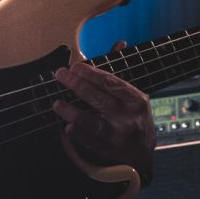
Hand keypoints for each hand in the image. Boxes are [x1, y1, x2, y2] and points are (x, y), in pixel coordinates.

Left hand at [53, 56, 154, 179]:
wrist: (142, 155)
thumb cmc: (134, 120)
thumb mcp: (134, 97)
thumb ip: (120, 72)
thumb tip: (120, 43)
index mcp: (136, 100)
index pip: (110, 82)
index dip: (90, 73)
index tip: (74, 67)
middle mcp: (129, 117)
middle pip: (99, 99)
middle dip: (77, 85)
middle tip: (61, 75)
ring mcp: (119, 136)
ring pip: (93, 123)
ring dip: (72, 112)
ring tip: (57, 103)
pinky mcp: (110, 152)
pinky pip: (90, 143)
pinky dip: (78, 135)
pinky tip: (67, 127)